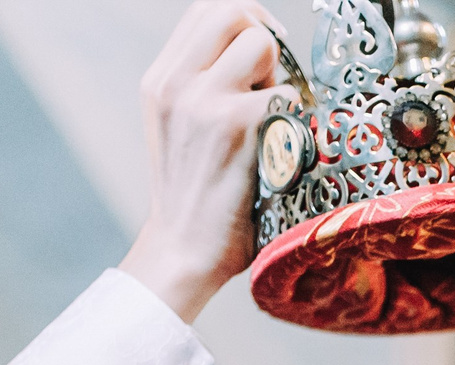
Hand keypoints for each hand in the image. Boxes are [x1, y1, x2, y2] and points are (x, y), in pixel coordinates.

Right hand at [120, 1, 285, 321]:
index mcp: (160, 80)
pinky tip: (283, 147)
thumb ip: (201, 86)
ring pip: (260, 43)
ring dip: (280, 74)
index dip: (244, 17)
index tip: (264, 47)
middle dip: (265, 35)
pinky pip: (285, 94)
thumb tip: (254, 53)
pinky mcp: (237, 125)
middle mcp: (176, 83)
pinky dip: (294, 117)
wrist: (183, 249)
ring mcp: (204, 101)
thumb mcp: (177, 128)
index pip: (205, 11)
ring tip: (274, 116)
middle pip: (231, 12)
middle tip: (276, 75)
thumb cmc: (193, 195)